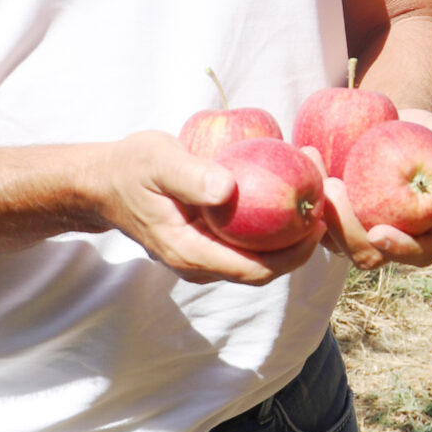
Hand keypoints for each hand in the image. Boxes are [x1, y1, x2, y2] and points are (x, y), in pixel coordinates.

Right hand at [92, 130, 321, 285]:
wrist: (105, 182)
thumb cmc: (132, 167)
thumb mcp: (158, 161)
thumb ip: (191, 177)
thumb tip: (228, 191)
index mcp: (190, 253)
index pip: (254, 270)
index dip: (293, 254)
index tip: (319, 222)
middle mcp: (200, 264)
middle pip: (264, 268)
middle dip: (300, 243)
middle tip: (326, 203)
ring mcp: (204, 257)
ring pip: (258, 258)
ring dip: (289, 235)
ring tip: (315, 194)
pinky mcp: (208, 243)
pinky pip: (247, 243)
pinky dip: (271, 226)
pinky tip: (288, 194)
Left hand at [319, 110, 431, 271]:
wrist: (386, 125)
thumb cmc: (418, 132)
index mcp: (424, 231)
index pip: (418, 254)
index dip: (400, 249)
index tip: (378, 232)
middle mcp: (388, 239)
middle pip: (366, 255)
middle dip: (346, 229)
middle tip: (335, 186)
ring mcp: (355, 233)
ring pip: (333, 241)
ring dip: (320, 209)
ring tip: (315, 158)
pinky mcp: (329, 219)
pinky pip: (314, 218)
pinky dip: (309, 190)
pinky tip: (308, 153)